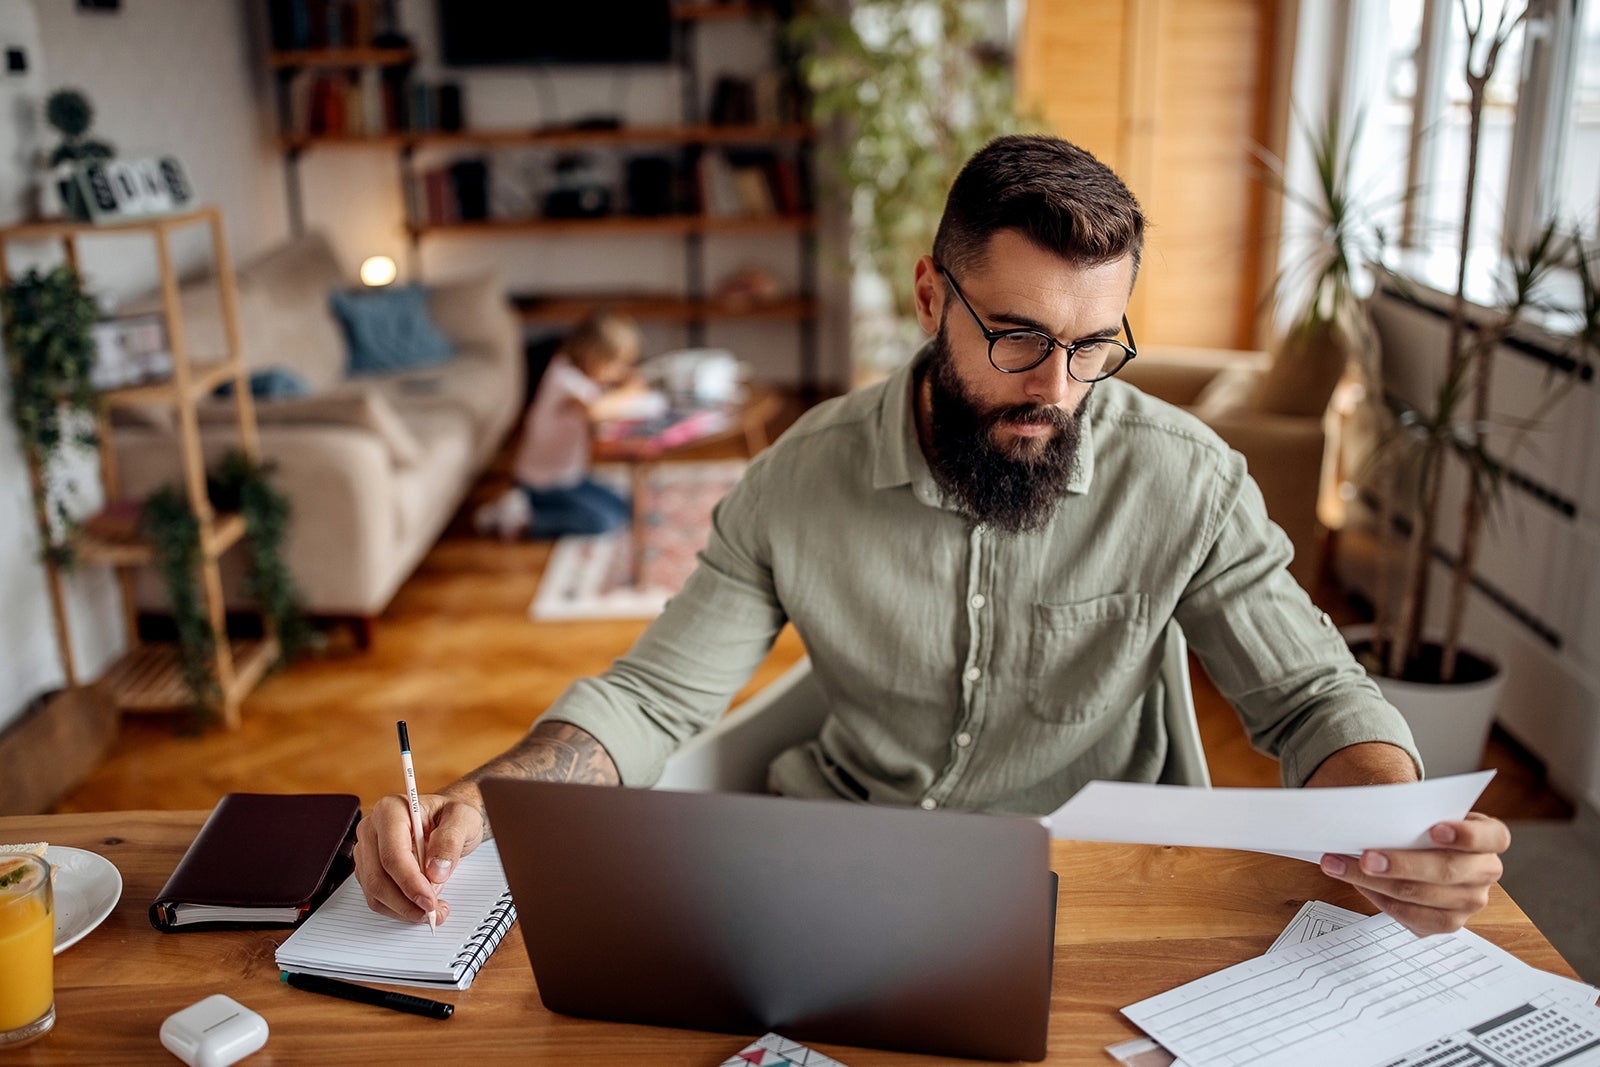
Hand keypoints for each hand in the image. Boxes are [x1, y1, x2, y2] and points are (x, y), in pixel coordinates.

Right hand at [353, 791, 485, 922]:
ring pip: (375, 892)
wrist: (445, 818)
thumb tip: (435, 872)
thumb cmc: (450, 815)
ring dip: (403, 909)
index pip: (392, 855)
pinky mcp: (369, 868)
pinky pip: (378, 897)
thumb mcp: (463, 819)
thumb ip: (451, 841)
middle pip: (378, 878)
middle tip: (433, 912)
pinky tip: (420, 906)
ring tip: (432, 910)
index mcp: (390, 811)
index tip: (429, 901)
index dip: (410, 883)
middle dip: (406, 902)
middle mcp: (371, 830)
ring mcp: (367, 850)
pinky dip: (399, 908)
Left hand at [1319, 812, 1510, 934]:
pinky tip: (1359, 884)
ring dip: (1376, 883)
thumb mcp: (1423, 810)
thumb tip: (1374, 816)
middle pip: (1449, 871)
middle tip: (1366, 858)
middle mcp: (1486, 872)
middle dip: (1403, 864)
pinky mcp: (1448, 922)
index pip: (1493, 837)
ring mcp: (1470, 901)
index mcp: (1490, 838)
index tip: (1434, 830)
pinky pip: (1413, 917)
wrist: (1420, 846)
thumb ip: (1410, 811)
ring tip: (1341, 866)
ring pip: (1424, 897)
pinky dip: (1380, 900)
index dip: (1466, 835)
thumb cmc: (1422, 825)